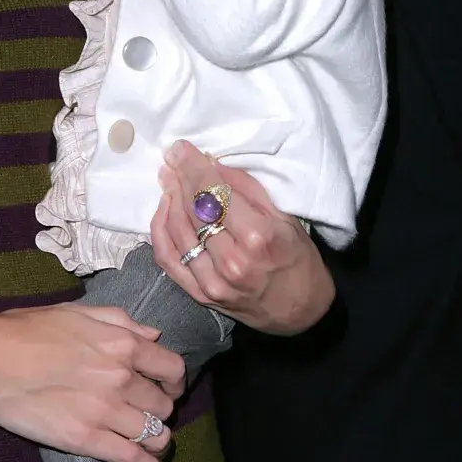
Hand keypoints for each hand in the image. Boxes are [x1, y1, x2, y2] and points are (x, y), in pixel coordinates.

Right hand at [0, 301, 185, 461]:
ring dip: (158, 439)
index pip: (172, 368)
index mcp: (122, 343)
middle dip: (162, 410)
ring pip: (156, 433)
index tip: (170, 389)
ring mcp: (106, 410)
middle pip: (165, 404)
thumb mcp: (78, 312)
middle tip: (151, 414)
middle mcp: (121, 377)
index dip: (175, 382)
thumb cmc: (26, 331)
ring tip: (153, 444)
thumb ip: (121, 321)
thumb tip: (154, 334)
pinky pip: (133, 458)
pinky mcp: (87, 439)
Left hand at [150, 141, 334, 334]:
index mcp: (258, 237)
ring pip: (179, 232)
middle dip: (180, 178)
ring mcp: (213, 281)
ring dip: (169, 200)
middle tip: (172, 158)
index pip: (215, 194)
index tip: (180, 149)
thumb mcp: (286, 218)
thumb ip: (248, 190)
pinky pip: (169, 260)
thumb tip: (214, 164)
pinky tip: (163, 211)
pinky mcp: (200, 295)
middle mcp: (232, 261)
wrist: (300, 312)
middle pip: (195, 210)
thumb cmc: (298, 260)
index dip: (194, 168)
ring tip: (168, 179)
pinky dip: (160, 232)